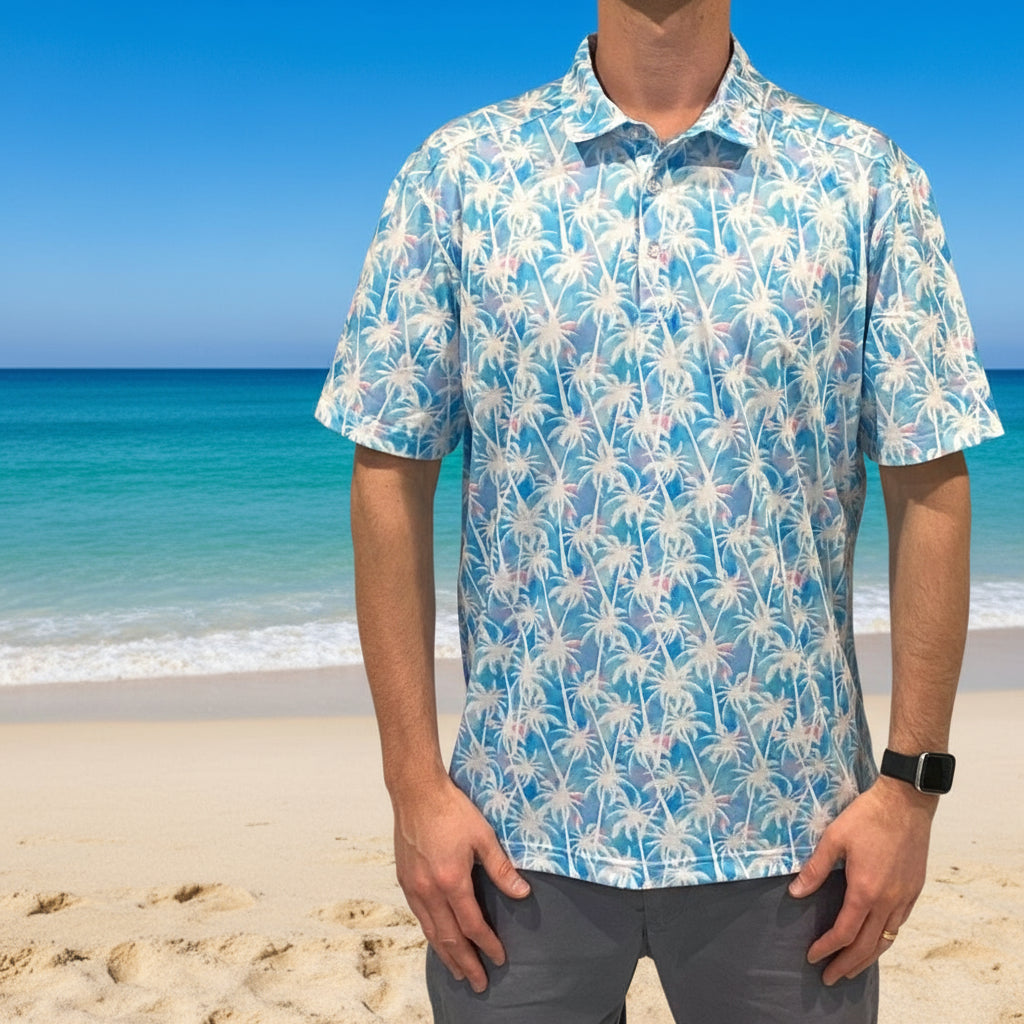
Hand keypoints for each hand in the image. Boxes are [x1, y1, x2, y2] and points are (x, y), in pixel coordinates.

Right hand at [392, 774, 530, 992]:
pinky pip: (419, 915)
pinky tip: (437, 937)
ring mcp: (413, 886)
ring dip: (445, 954)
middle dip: (465, 963)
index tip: (499, 959)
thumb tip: (522, 893)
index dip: (487, 945)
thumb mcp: (484, 836)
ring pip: (430, 930)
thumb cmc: (451, 810)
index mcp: (451, 881)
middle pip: (449, 938)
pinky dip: (430, 933)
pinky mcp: (405, 879)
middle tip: (477, 982)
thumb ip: (501, 868)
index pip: (472, 925)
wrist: (416, 791)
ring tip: (457, 971)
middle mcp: (429, 890)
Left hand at [788, 775, 936, 985]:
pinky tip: (875, 941)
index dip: (827, 949)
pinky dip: (884, 940)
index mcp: (865, 891)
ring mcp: (905, 898)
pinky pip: (898, 926)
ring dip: (867, 959)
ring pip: (886, 940)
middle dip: (847, 965)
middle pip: (867, 946)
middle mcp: (888, 902)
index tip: (813, 958)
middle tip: (830, 978)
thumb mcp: (833, 839)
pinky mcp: (914, 891)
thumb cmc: (867, 817)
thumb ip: (815, 869)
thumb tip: (795, 893)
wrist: (905, 804)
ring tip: (851, 969)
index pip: (844, 933)